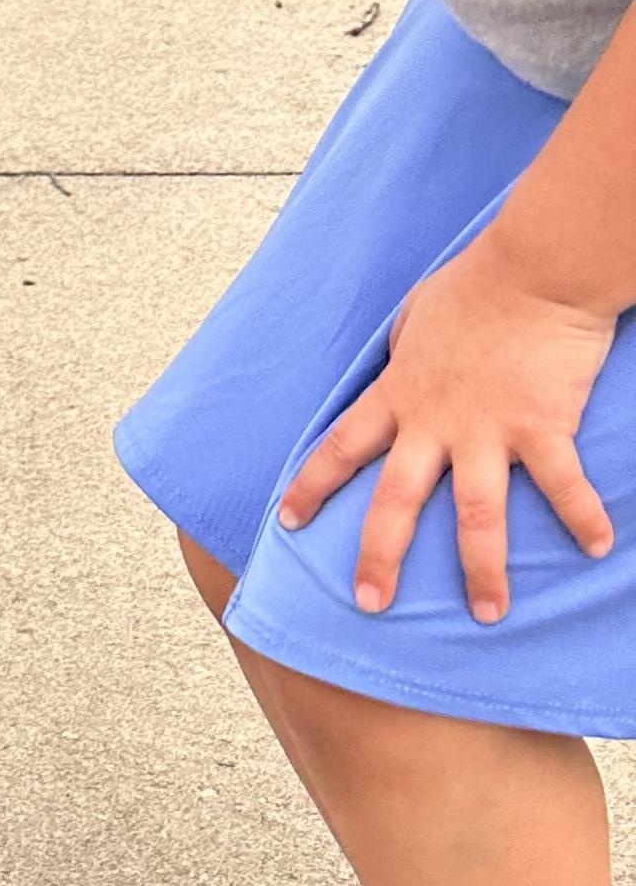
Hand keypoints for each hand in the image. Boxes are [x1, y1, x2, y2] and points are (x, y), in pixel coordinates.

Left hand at [276, 227, 618, 622]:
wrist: (534, 271)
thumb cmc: (477, 284)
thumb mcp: (416, 316)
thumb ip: (403, 348)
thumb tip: (398, 354)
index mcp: (397, 396)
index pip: (340, 448)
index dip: (312, 487)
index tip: (289, 522)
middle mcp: (434, 424)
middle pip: (394, 502)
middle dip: (379, 557)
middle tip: (369, 603)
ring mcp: (488, 431)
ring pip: (476, 516)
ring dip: (482, 570)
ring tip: (488, 614)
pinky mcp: (543, 428)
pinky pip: (563, 485)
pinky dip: (584, 518)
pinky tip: (597, 549)